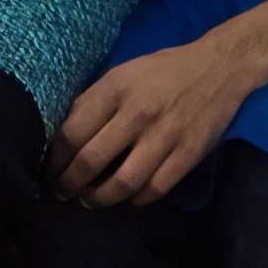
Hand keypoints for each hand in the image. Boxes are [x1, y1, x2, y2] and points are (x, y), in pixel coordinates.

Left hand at [46, 37, 263, 207]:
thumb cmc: (162, 71)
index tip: (49, 169)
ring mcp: (165, 136)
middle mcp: (138, 112)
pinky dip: (135, 199)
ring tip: (89, 200)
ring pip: (122, 183)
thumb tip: (63, 136)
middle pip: (91, 161)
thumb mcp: (122, 73)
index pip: (72, 133)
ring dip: (99, 198)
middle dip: (69, 183)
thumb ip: (94, 101)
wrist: (218, 68)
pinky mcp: (187, 155)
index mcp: (116, 88)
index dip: (55, 159)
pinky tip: (126, 196)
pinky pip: (154, 189)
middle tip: (63, 191)